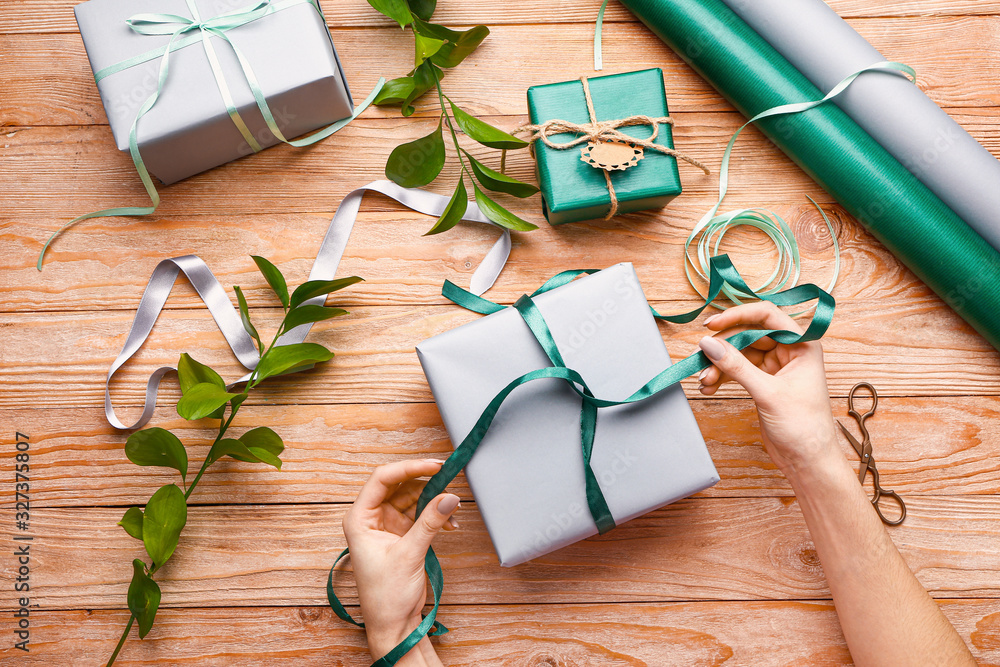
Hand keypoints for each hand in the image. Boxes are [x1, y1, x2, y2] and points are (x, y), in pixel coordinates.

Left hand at [342, 459, 459, 664]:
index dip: (409, 468)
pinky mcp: (402, 535)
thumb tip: (450, 497)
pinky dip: (436, 516)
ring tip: (453, 507)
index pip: (382, 479)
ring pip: (412, 498)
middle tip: (448, 479)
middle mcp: (371, 518)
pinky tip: (451, 524)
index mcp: (359, 519)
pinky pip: (421, 514)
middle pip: (399, 486)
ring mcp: (387, 526)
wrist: (393, 625)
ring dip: (433, 500)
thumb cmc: (386, 596)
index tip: (434, 465)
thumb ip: (430, 522)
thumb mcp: (409, 554)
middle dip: (425, 482)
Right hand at [696, 302, 839, 476]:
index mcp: (802, 345)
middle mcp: (790, 351)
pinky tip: (710, 387)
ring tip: (704, 381)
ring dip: (719, 365)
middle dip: (723, 348)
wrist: (808, 461)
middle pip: (748, 335)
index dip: (737, 316)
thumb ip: (736, 366)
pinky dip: (722, 377)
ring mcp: (776, 367)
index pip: (767, 316)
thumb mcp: (768, 393)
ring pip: (739, 354)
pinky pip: (738, 370)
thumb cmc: (804, 427)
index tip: (712, 325)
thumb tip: (708, 343)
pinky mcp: (764, 382)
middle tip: (702, 360)